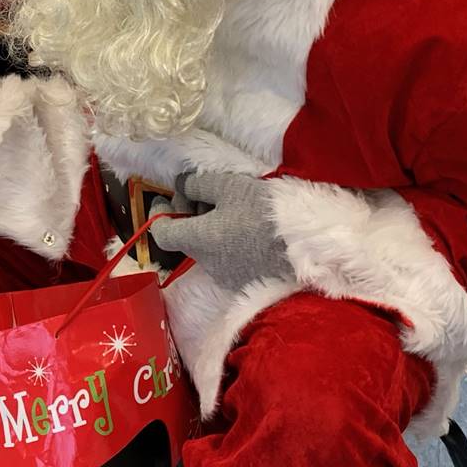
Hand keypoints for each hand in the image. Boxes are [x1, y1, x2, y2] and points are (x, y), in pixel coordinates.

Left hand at [149, 170, 289, 295]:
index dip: (160, 214)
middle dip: (190, 214)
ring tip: (231, 207)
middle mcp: (206, 263)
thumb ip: (198, 185)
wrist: (307, 244)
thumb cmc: (264, 211)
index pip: (161, 233)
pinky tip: (245, 226)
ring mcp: (227, 276)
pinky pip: (226, 257)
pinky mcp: (247, 281)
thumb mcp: (228, 186)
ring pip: (206, 248)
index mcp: (196, 240)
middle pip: (186, 237)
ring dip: (209, 227)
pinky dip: (226, 240)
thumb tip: (181, 185)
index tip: (166, 197)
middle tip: (206, 193)